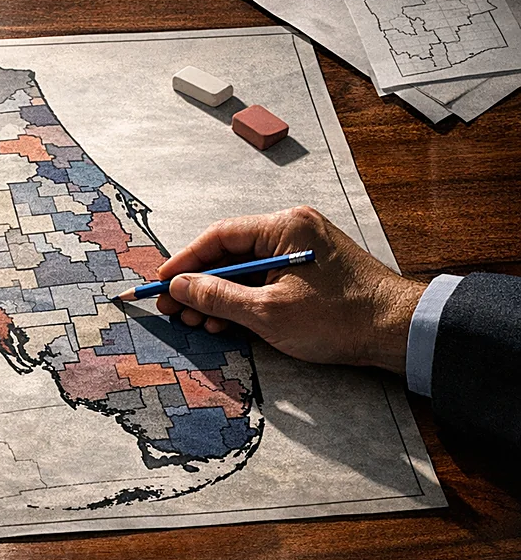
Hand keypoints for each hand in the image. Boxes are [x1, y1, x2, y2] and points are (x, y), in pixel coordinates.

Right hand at [155, 206, 425, 374]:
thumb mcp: (267, 311)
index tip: (162, 283)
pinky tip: (224, 321)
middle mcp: (292, 230)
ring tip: (196, 321)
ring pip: (244, 270)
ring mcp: (301, 251)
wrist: (398, 333)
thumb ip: (217, 296)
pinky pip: (263, 280)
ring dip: (217, 296)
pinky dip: (241, 300)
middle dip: (198, 284)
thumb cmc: (339, 319)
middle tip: (172, 309)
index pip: (219, 237)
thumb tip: (179, 286)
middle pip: (229, 253)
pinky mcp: (308, 273)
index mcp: (285, 226)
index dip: (184, 261)